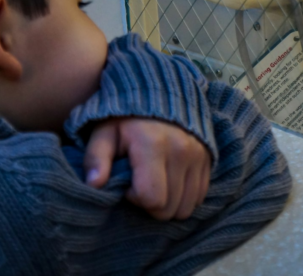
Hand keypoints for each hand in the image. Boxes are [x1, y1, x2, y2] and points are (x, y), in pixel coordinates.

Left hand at [84, 118, 210, 219]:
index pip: (151, 198)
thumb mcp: (104, 133)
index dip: (135, 199)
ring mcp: (199, 156)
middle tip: (139, 186)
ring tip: (155, 184)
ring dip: (168, 204)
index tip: (127, 184)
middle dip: (150, 206)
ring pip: (186, 208)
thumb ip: (95, 158)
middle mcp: (181, 152)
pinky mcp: (208, 159)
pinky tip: (170, 182)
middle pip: (169, 208)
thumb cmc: (126, 119)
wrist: (159, 93)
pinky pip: (199, 197)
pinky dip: (184, 197)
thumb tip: (94, 184)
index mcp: (153, 146)